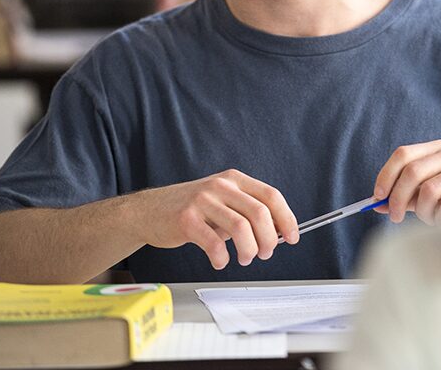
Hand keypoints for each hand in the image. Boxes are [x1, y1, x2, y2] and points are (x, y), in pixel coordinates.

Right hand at [133, 169, 298, 269]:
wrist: (147, 211)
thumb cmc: (190, 209)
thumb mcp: (222, 201)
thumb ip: (246, 212)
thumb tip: (276, 233)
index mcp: (234, 180)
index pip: (271, 196)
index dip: (286, 218)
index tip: (292, 236)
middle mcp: (220, 186)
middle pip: (260, 213)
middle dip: (269, 240)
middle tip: (265, 253)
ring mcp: (203, 201)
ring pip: (241, 229)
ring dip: (249, 250)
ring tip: (245, 259)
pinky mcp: (187, 219)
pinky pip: (215, 244)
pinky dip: (222, 258)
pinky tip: (219, 261)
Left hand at [373, 140, 440, 226]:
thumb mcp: (430, 197)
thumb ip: (406, 196)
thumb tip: (377, 203)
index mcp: (439, 150)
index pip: (403, 154)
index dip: (386, 176)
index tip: (378, 198)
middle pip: (412, 171)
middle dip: (398, 198)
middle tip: (394, 217)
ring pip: (429, 191)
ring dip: (424, 213)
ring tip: (432, 220)